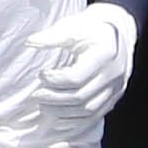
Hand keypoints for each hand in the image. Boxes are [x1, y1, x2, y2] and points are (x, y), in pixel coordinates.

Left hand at [27, 0, 140, 114]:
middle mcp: (115, 73)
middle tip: (36, 95)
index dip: (54, 80)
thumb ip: (53, 36)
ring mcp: (117, 87)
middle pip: (81, 96)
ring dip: (62, 112)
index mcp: (105, 53)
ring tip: (43, 106)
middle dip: (55, 99)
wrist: (117, 33)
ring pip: (88, 110)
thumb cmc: (90, 29)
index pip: (76, 77)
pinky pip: (95, 116)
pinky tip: (57, 120)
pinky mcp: (115, 97)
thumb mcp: (73, 26)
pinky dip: (75, 122)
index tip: (41, 75)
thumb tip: (30, 42)